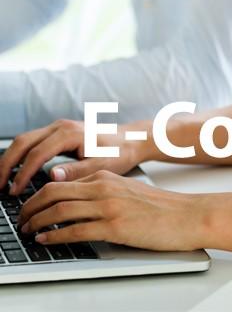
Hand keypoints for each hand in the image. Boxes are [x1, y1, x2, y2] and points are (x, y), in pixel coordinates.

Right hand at [0, 119, 147, 194]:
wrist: (131, 139)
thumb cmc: (120, 152)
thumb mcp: (102, 166)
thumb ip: (78, 171)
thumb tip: (52, 176)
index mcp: (70, 133)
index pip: (37, 154)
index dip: (22, 174)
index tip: (14, 193)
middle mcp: (61, 126)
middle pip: (23, 142)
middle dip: (6, 164)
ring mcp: (59, 127)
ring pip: (24, 140)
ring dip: (10, 159)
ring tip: (2, 182)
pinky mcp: (59, 133)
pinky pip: (32, 142)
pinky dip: (20, 156)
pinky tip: (16, 172)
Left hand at [19, 171, 206, 251]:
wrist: (187, 214)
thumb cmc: (161, 208)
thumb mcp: (127, 192)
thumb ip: (102, 193)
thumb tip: (77, 205)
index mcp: (106, 177)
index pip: (61, 181)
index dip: (38, 194)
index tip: (29, 206)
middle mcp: (104, 187)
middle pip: (54, 192)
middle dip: (31, 206)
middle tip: (21, 219)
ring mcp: (109, 206)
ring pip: (60, 210)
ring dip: (37, 222)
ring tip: (27, 231)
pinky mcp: (115, 226)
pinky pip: (76, 230)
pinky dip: (55, 236)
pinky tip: (46, 240)